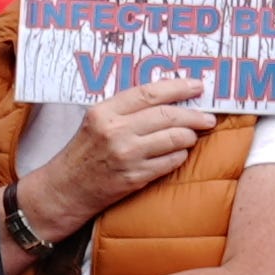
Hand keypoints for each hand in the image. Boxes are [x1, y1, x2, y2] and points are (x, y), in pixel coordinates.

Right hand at [23, 79, 206, 236]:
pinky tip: (176, 154)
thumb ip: (126, 108)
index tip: (197, 86)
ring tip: (191, 136)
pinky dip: (179, 156)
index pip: (149, 93)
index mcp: (104, 112)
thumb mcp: (96, 121)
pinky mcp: (136, 177)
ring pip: (175, 139)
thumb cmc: (84, 152)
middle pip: (167, 116)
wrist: (66, 189)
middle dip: (195, 115)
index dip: (178, 88)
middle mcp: (115, 132)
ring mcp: (127, 155)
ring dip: (189, 137)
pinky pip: (171, 161)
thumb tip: (168, 97)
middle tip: (208, 117)